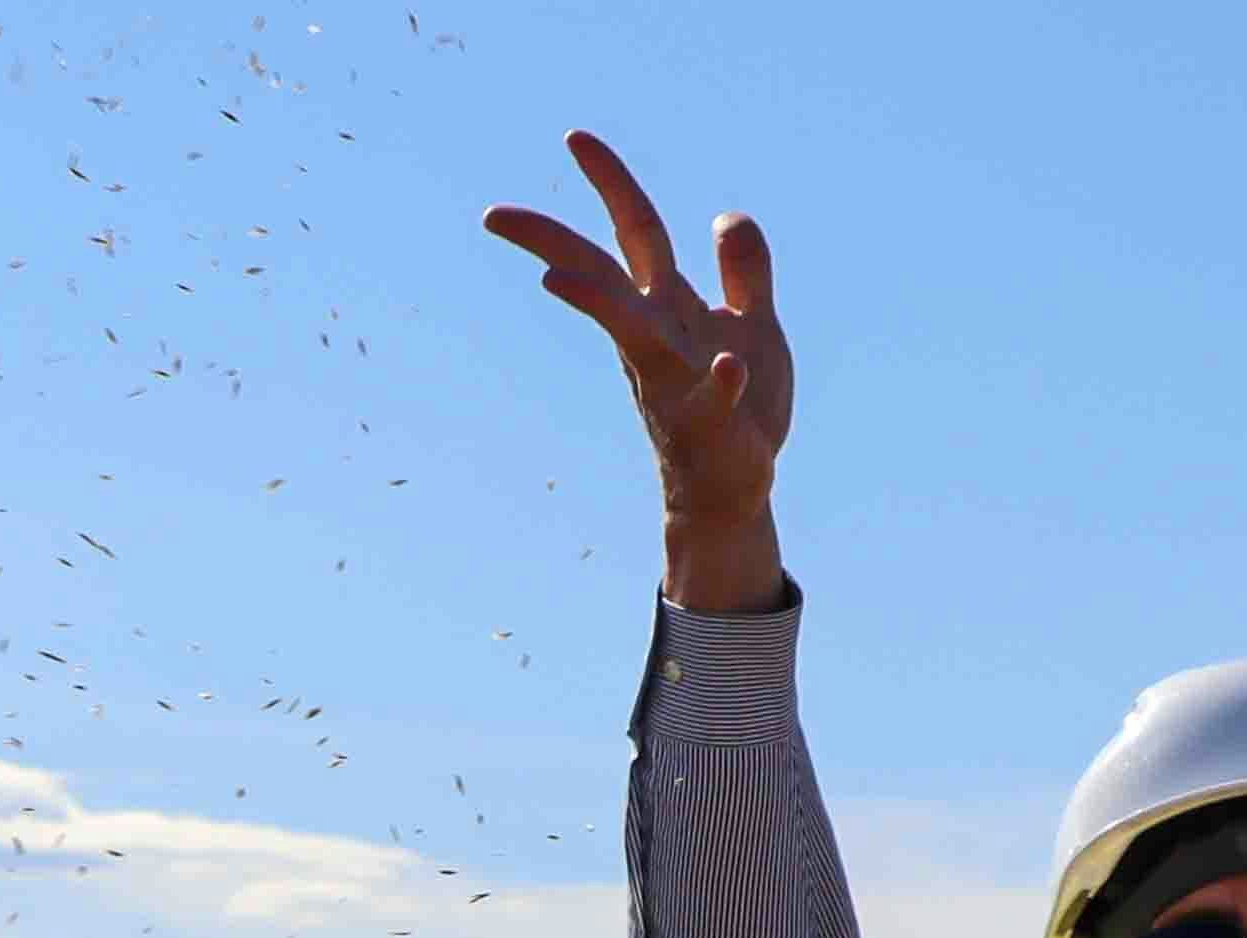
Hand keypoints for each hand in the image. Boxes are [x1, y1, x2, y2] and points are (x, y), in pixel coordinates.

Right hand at [480, 132, 792, 609]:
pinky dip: (721, 382)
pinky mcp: (713, 424)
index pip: (632, 232)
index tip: (574, 137)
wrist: (733, 490)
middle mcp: (657, 338)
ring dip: (598, 305)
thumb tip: (725, 216)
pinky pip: (713, 400)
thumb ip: (744, 272)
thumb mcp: (754, 325)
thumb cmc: (738, 408)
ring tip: (555, 276)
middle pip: (601, 275)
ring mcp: (677, 382)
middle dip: (550, 241)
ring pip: (633, 334)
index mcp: (666, 308)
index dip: (610, 183)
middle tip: (492, 215)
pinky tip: (729, 366)